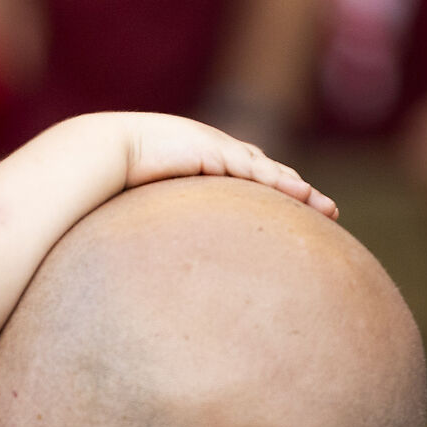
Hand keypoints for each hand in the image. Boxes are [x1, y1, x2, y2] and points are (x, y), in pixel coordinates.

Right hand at [110, 114, 335, 217]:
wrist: (98, 154)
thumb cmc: (110, 187)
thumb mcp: (146, 212)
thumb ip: (159, 231)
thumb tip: (153, 277)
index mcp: (201, 167)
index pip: (248, 181)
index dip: (276, 195)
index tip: (299, 216)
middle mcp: (214, 154)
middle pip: (268, 174)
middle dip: (299, 194)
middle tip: (328, 214)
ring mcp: (216, 149)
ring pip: (269, 171)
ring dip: (300, 190)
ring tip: (327, 210)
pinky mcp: (214, 150)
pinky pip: (254, 169)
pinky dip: (280, 182)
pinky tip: (302, 194)